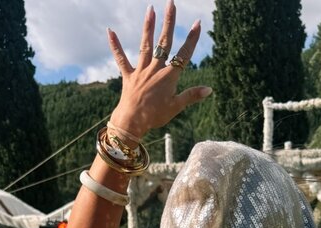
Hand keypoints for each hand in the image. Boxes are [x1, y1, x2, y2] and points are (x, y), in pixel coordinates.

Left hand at [108, 3, 210, 139]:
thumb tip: (209, 90)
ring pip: (146, 44)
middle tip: (171, 3)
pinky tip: (110, 31)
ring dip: (149, 26)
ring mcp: (141, 70)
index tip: (197, 23)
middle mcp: (155, 69)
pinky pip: (121, 58)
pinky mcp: (128, 75)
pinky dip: (115, 45)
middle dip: (169, 22)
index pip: (183, 54)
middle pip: (165, 42)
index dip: (191, 39)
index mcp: (169, 77)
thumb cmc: (155, 116)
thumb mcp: (176, 107)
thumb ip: (192, 95)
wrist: (132, 123)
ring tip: (150, 9)